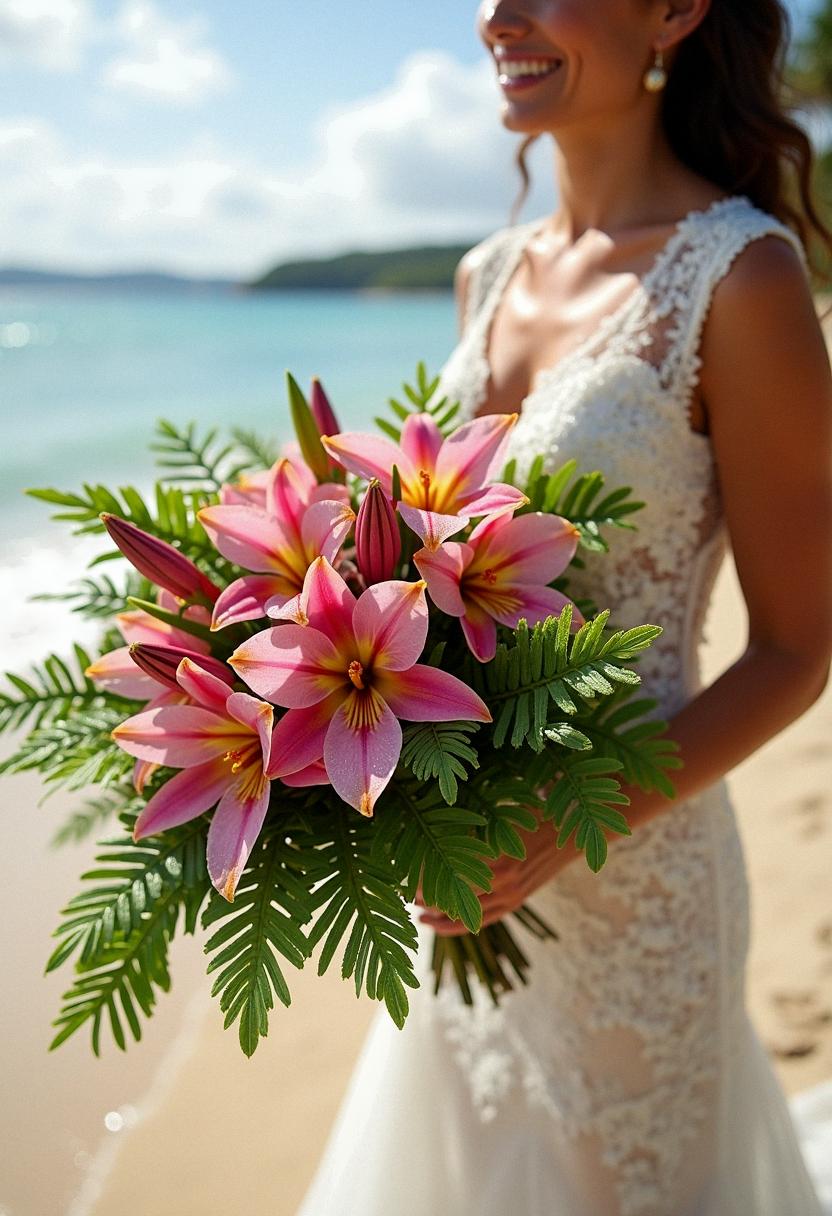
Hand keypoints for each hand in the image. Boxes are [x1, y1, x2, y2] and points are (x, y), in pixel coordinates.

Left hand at [415, 812, 582, 936]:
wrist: (574, 829)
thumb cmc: (532, 808)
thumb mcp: (500, 809)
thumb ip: (470, 818)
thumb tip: (428, 810)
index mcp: (494, 855)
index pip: (445, 873)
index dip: (419, 873)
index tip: (398, 865)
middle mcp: (501, 881)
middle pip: (449, 896)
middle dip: (421, 894)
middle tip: (399, 887)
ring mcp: (509, 895)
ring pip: (462, 915)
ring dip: (434, 913)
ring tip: (412, 910)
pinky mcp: (516, 902)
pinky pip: (479, 921)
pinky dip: (454, 926)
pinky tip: (434, 924)